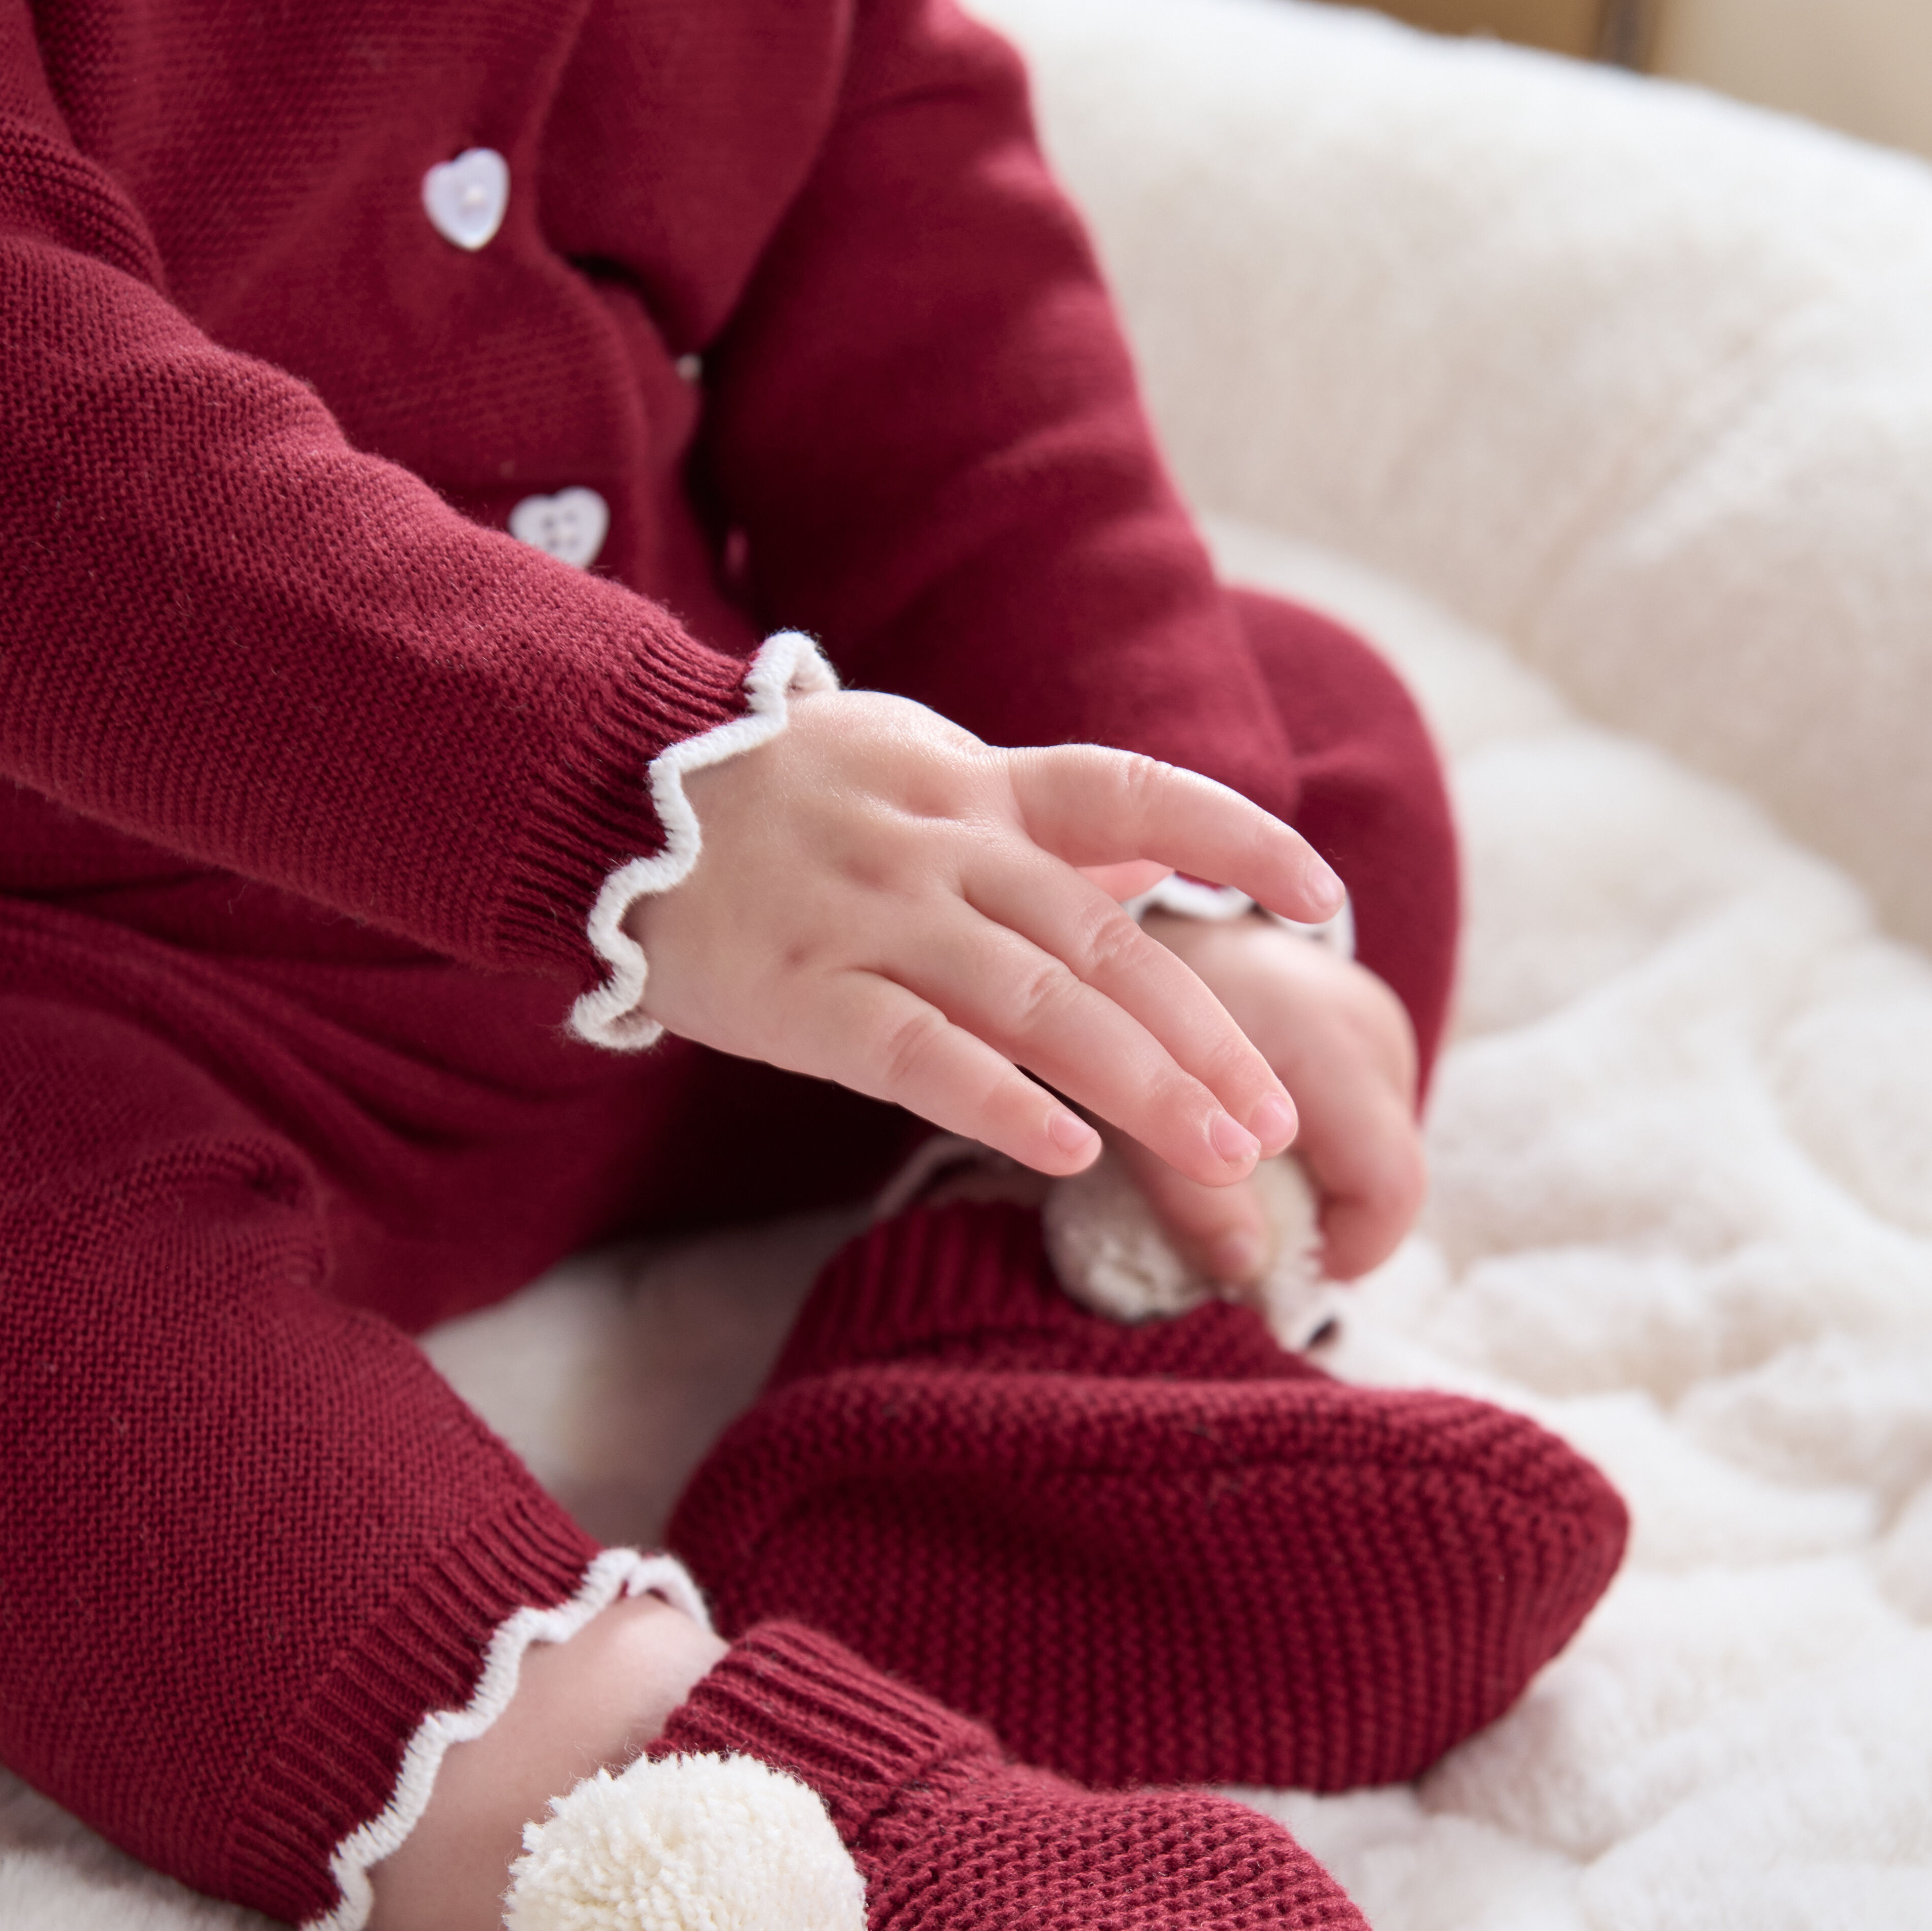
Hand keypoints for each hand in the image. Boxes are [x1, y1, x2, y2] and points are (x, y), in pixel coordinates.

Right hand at [629, 690, 1344, 1189]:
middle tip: (1276, 1118)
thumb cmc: (778, 801)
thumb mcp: (919, 773)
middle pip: (1103, 940)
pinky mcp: (803, 994)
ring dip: (1141, 1085)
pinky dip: (1001, 1103)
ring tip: (1225, 1157)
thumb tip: (1164, 863)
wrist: (606, 794)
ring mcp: (871, 919)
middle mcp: (938, 846)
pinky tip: (1072, 1153)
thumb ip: (1037, 823)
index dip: (1237, 831)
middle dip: (1203, 1033)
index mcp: (975, 786)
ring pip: (1036, 1004)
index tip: (1325, 890)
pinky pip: (919, 1055)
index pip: (1133, 791)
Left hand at [1119, 914, 1424, 1286]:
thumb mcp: (1138, 1113)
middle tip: (1254, 1227)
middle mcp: (1374, 1030)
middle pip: (1391, 1175)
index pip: (1389, 1187)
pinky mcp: (1370, 1023)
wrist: (1155, 913)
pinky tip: (1266, 1135)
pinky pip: (1368, 1116)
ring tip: (1250, 1173)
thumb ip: (1194, 1197)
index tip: (1279, 1264)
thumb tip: (1248, 1271)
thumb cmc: (1129, 1006)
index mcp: (1330, 1047)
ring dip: (1325, 1184)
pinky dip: (1325, 1147)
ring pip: (1382, 1149)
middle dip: (1330, 1221)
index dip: (1346, 1248)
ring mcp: (1380, 1022)